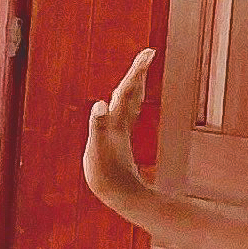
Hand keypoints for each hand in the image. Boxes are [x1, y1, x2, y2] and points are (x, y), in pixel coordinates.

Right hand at [83, 49, 159, 208]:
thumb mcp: (98, 150)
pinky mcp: (117, 141)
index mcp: (117, 121)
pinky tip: (118, 104)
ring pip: (129, 103)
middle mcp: (121, 123)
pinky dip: (123, 103)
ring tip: (137, 72)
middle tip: (147, 54)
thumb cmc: (107, 175)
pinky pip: (122, 115)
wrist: (122, 196)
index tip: (149, 52)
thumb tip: (100, 103)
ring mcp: (120, 132)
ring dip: (133, 86)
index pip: (128, 90)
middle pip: (132, 93)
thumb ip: (98, 126)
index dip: (137, 71)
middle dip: (138, 73)